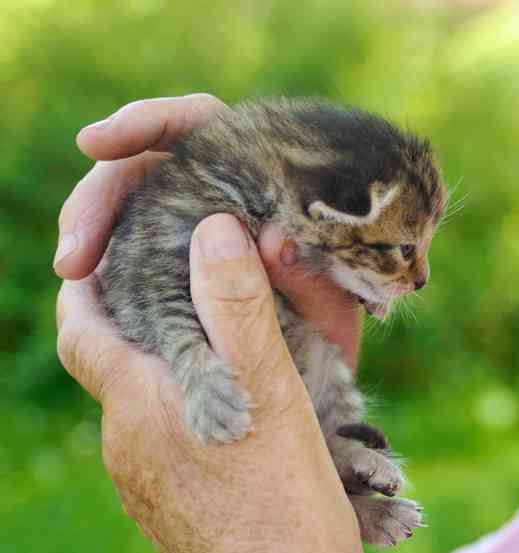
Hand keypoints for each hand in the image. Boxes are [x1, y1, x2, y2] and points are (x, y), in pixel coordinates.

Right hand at [56, 93, 361, 364]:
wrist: (337, 363)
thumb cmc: (343, 320)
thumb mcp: (336, 298)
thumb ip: (310, 272)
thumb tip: (272, 241)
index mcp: (262, 169)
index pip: (199, 122)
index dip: (147, 122)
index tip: (99, 142)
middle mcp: (220, 188)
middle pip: (144, 163)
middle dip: (102, 194)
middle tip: (78, 246)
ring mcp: (189, 222)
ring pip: (126, 207)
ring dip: (93, 230)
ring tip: (75, 269)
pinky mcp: (168, 261)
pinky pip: (125, 252)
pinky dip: (103, 267)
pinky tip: (86, 287)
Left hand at [57, 216, 377, 552]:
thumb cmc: (283, 505)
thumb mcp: (271, 395)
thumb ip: (238, 309)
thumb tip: (212, 231)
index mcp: (139, 404)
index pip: (81, 328)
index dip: (83, 286)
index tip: (100, 252)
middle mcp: (126, 444)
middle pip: (113, 364)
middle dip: (139, 319)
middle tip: (184, 284)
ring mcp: (145, 485)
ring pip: (143, 405)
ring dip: (171, 369)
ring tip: (225, 346)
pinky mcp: (169, 511)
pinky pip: (165, 443)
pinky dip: (188, 411)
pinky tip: (237, 416)